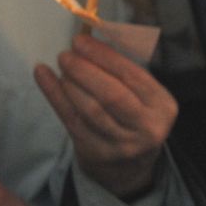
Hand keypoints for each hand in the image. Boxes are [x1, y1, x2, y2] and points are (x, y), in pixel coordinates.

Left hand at [34, 32, 177, 198]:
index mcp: (162, 105)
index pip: (132, 76)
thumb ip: (120, 69)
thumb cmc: (132, 116)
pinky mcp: (96, 153)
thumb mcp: (141, 95)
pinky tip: (43, 75)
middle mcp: (147, 128)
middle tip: (65, 54)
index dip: (103, 56)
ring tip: (61, 67)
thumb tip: (89, 39)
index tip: (81, 40)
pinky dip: (54, 95)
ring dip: (69, 83)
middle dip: (84, 70)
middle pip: (111, 95)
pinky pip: (71, 120)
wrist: (129, 166)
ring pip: (90, 109)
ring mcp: (122, 144)